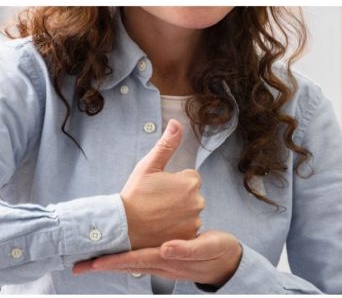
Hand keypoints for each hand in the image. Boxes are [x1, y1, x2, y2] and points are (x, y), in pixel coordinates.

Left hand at [73, 230, 242, 287]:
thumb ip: (188, 248)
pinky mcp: (166, 257)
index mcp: (170, 259)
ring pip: (131, 262)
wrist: (228, 262)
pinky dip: (125, 256)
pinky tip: (119, 251)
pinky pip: (140, 258)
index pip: (136, 260)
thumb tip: (165, 248)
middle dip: (103, 265)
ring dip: (111, 261)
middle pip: (127, 264)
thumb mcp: (208, 247)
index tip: (94, 262)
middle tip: (79, 265)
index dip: (115, 260)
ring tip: (91, 259)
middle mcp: (162, 263)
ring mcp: (163, 263)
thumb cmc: (218, 252)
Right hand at [121, 119, 204, 248]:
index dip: (173, 183)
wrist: (123, 226)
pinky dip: (178, 228)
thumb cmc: (135, 193)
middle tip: (156, 203)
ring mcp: (195, 221)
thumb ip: (167, 144)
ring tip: (157, 215)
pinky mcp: (189, 237)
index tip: (158, 189)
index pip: (189, 178)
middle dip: (178, 198)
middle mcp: (198, 201)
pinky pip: (188, 229)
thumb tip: (176, 122)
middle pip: (191, 196)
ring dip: (179, 214)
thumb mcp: (149, 165)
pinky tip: (163, 227)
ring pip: (190, 213)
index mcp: (191, 181)